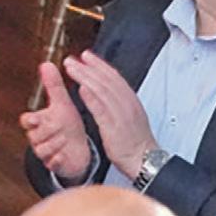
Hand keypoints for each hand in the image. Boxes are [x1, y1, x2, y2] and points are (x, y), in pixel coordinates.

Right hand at [20, 61, 95, 181]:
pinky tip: (65, 154)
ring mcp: (44, 152)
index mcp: (38, 122)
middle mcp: (38, 137)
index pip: (26, 120)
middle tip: (61, 127)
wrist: (80, 148)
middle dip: (50, 130)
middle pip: (34, 134)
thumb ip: (53, 85)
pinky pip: (51, 163)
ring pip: (42, 149)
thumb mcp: (62, 103)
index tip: (39, 118)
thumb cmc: (69, 125)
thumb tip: (46, 64)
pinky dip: (59, 159)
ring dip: (57, 144)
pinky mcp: (53, 165)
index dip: (32, 120)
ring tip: (66, 139)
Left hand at [61, 49, 155, 179]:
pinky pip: (102, 110)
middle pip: (107, 81)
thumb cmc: (134, 141)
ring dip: (85, 77)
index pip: (115, 77)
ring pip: (103, 91)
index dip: (99, 65)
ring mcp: (122, 115)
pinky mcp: (115, 128)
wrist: (144, 159)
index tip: (86, 55)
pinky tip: (81, 89)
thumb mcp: (129, 117)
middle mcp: (127, 105)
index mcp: (131, 101)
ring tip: (71, 68)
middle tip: (72, 59)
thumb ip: (118, 103)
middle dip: (88, 67)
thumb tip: (104, 91)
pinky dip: (92, 98)